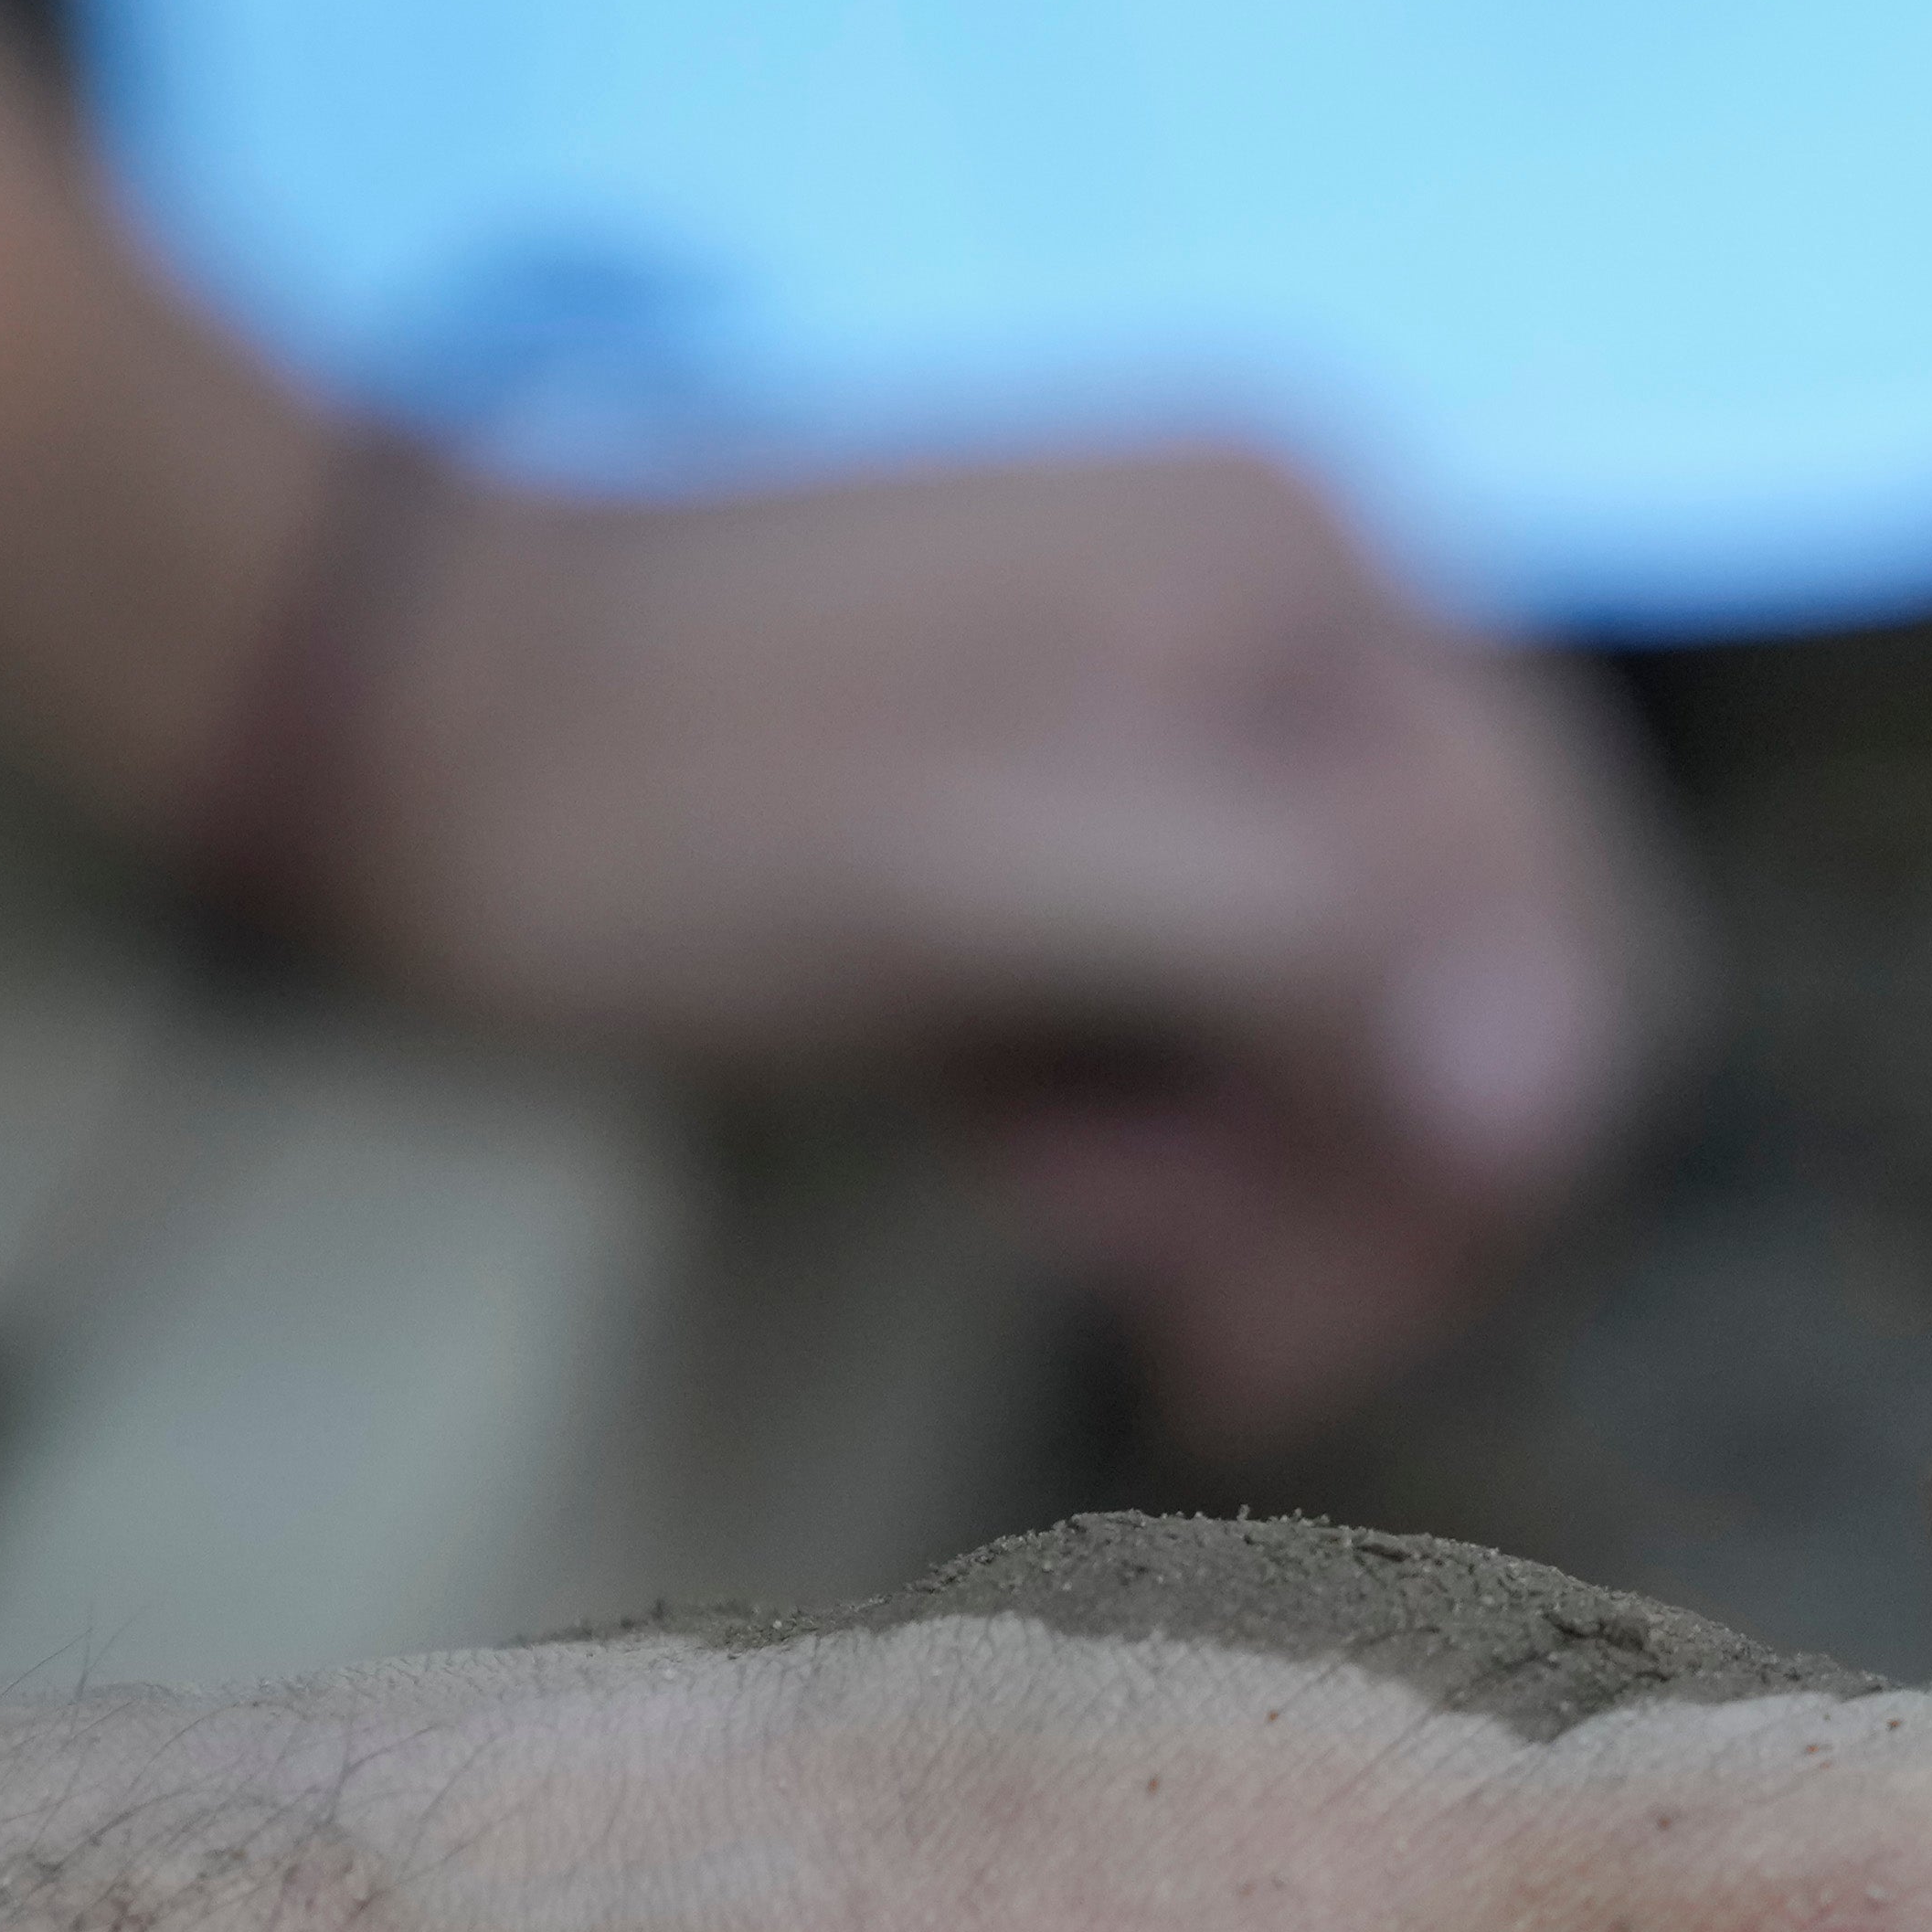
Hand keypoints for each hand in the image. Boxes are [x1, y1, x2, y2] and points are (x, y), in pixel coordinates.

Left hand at [319, 442, 1680, 1436]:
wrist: (363, 703)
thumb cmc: (634, 806)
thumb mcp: (973, 882)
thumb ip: (1295, 954)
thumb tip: (1550, 1086)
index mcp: (1320, 581)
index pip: (1569, 950)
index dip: (1459, 1187)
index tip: (1247, 1350)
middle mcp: (1319, 592)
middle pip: (1508, 978)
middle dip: (1358, 1179)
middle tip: (1150, 1313)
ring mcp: (1228, 670)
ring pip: (1390, 1003)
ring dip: (1253, 1152)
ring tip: (1041, 1181)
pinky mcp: (1132, 764)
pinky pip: (1265, 981)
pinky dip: (1178, 1096)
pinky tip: (1019, 1117)